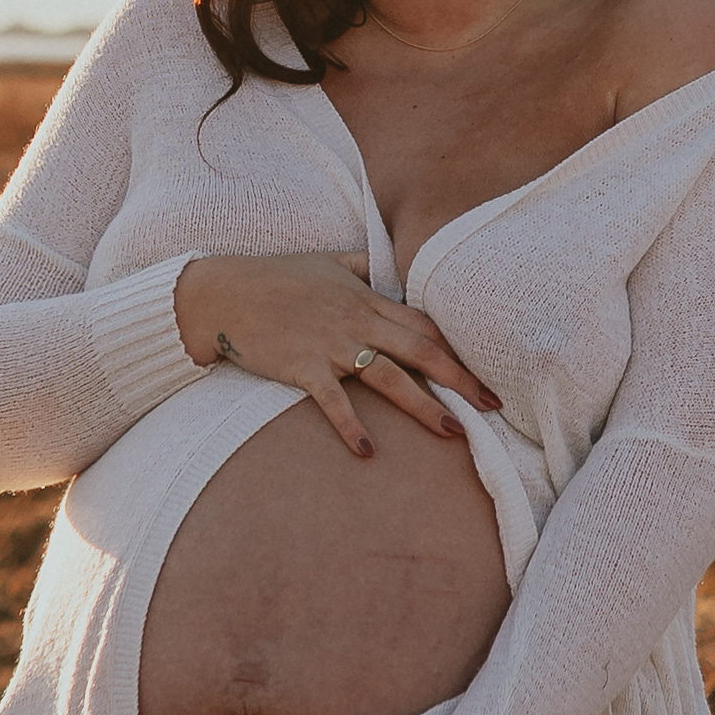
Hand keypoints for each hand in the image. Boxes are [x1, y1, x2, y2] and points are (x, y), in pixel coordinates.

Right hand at [174, 252, 500, 458]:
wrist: (221, 293)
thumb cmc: (273, 277)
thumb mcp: (325, 262)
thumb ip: (362, 266)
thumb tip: (388, 269)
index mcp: (365, 298)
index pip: (423, 324)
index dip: (456, 349)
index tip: (482, 372)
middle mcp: (356, 321)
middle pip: (422, 350)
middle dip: (461, 379)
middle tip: (493, 405)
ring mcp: (330, 345)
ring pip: (390, 376)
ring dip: (425, 407)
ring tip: (453, 432)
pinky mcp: (302, 367)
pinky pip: (334, 401)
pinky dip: (352, 427)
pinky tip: (368, 452)